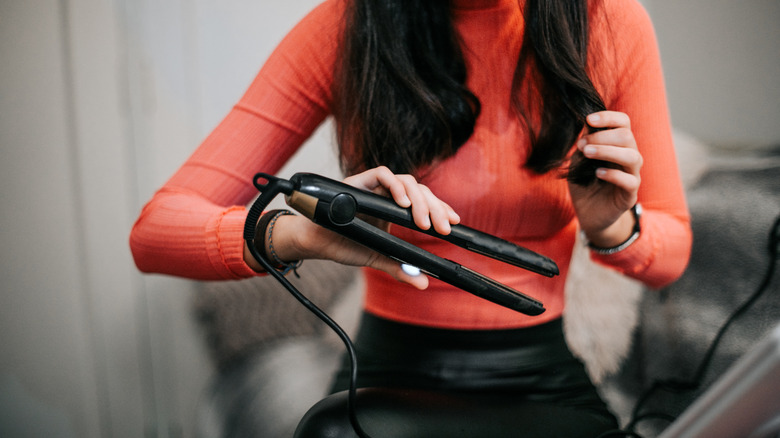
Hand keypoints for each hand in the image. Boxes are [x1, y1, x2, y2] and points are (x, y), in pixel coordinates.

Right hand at [245, 166, 459, 288]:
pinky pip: (382, 174)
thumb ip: (399, 268)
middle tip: (443, 228)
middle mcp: (386, 194)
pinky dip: (395, 186)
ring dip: (418, 200)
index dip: (441, 208)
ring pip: (405, 181)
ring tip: (424, 222)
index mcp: (393, 209)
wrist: (315, 242)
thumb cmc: (343, 244)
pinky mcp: (359, 181)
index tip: (453, 223)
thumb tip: (423, 284)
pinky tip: (403, 205)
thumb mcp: (377, 258)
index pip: (424, 202)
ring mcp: (374, 186)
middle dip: (435, 207)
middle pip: (419, 190)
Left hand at [569, 111, 642, 247]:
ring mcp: (632, 175)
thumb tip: (586, 124)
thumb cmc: (585, 184)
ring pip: (632, 156)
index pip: (623, 122)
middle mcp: (629, 157)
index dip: (608, 117)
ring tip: (587, 153)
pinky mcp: (630, 194)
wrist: (589, 214)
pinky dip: (613, 174)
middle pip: (627, 136)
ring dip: (607, 151)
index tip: (589, 119)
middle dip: (602, 136)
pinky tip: (597, 173)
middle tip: (581, 145)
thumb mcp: (579, 161)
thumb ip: (585, 144)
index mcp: (618, 145)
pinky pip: (630, 181)